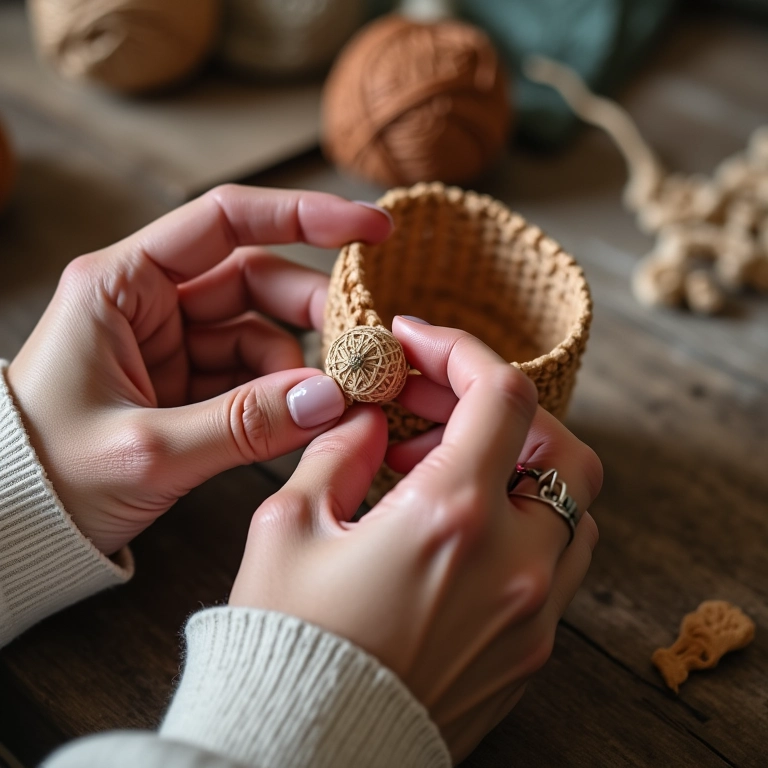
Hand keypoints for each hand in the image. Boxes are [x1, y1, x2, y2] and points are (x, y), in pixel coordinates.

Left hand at [6, 185, 391, 555]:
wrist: (15, 526)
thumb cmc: (47, 475)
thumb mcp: (147, 451)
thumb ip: (244, 423)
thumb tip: (332, 398)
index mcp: (120, 286)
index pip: (225, 220)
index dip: (305, 216)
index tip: (372, 229)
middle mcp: (148, 304)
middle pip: (255, 281)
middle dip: (314, 313)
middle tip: (365, 351)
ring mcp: (169, 345)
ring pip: (260, 332)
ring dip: (302, 364)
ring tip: (333, 404)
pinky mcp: (183, 385)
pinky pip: (250, 376)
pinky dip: (282, 396)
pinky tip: (303, 420)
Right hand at [230, 317, 601, 761]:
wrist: (303, 756)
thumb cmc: (285, 645)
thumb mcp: (289, 526)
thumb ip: (339, 453)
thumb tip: (372, 421)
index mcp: (450, 517)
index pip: (500, 395)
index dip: (460, 351)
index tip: (416, 342)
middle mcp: (513, 562)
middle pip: (562, 444)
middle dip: (501, 409)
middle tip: (431, 409)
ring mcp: (534, 613)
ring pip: (571, 506)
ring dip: (517, 467)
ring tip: (437, 471)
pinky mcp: (530, 651)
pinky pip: (556, 563)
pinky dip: (522, 523)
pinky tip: (459, 530)